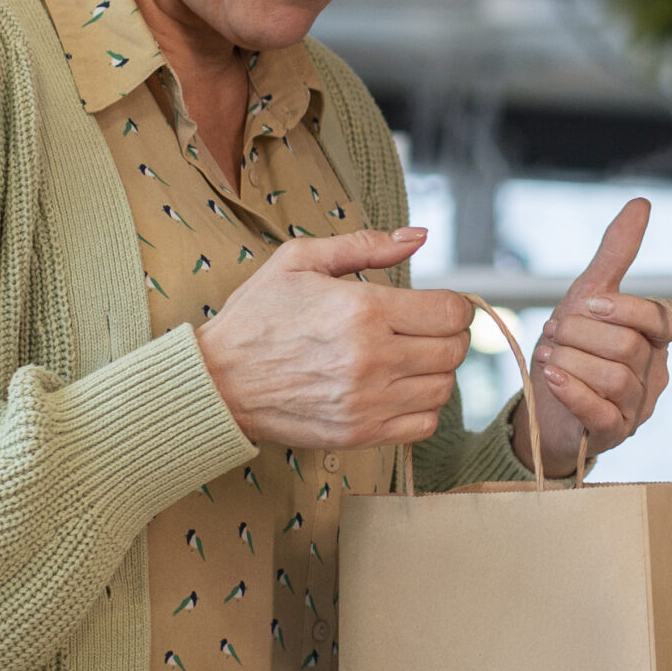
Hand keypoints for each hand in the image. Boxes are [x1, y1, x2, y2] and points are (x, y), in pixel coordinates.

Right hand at [195, 227, 471, 450]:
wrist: (217, 380)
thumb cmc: (257, 316)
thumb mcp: (300, 261)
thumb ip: (365, 245)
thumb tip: (418, 236)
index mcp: (363, 310)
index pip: (450, 312)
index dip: (454, 306)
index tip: (439, 306)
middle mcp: (371, 359)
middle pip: (453, 351)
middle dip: (450, 335)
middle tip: (427, 330)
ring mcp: (366, 401)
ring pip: (443, 388)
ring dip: (437, 371)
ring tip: (411, 358)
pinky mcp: (359, 434)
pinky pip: (423, 425)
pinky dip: (423, 407)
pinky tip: (401, 389)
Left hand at [524, 199, 671, 477]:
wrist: (542, 405)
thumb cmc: (572, 347)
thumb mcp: (588, 296)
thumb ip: (617, 253)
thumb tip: (641, 203)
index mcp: (656, 337)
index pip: (663, 318)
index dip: (626, 309)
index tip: (586, 303)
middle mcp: (655, 372)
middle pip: (631, 347)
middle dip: (582, 335)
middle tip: (553, 333)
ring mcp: (639, 406)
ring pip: (617, 378)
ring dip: (572, 362)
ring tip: (548, 357)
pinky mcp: (615, 433)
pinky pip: (604, 413)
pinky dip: (574, 392)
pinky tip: (552, 379)